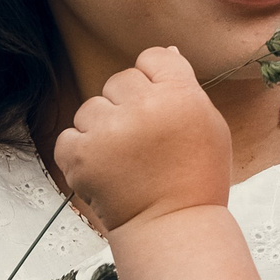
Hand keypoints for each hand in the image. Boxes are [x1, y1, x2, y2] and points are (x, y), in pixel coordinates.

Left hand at [52, 46, 233, 232]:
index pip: (153, 57)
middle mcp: (143, 107)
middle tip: (144, 142)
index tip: (159, 109)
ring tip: (124, 160)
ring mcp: (108, 130)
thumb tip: (167, 53)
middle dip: (127, 105)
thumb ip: (186, 87)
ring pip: (92, 107)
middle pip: (120, 80)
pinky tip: (105, 169)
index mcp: (180, 95)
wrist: (173, 227)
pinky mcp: (80, 154)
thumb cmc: (196, 179)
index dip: (154, 82)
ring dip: (102, 128)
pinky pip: (69, 135)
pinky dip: (81, 152)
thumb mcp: (210, 126)